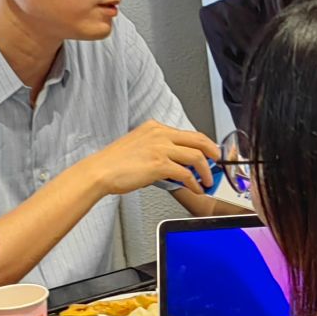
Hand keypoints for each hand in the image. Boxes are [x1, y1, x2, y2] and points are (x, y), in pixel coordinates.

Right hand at [91, 121, 218, 196]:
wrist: (99, 171)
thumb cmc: (114, 163)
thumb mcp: (138, 145)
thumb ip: (157, 149)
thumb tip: (175, 163)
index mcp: (154, 127)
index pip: (187, 133)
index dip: (203, 144)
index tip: (209, 152)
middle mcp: (159, 134)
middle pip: (198, 140)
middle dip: (212, 152)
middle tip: (217, 163)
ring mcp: (160, 148)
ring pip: (196, 156)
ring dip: (206, 171)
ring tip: (207, 181)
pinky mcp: (159, 164)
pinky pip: (186, 174)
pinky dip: (194, 183)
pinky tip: (195, 188)